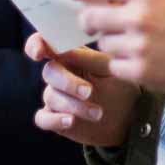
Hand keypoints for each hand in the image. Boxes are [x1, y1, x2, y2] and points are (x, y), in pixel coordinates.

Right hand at [24, 33, 139, 146]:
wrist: (128, 116)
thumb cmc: (119, 85)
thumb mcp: (108, 68)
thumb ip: (85, 58)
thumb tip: (63, 50)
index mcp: (71, 55)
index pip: (45, 44)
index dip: (36, 45)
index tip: (39, 54)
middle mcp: (60, 74)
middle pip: (49, 72)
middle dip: (68, 83)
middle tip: (89, 92)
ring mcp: (55, 96)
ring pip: (51, 96)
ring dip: (74, 105)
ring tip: (98, 113)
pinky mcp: (54, 118)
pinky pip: (42, 118)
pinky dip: (55, 119)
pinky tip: (71, 121)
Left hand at [70, 0, 164, 94]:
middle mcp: (140, 18)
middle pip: (89, 17)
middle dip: (88, 20)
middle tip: (95, 22)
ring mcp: (139, 47)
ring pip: (102, 43)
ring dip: (112, 43)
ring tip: (136, 43)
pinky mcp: (140, 72)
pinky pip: (113, 65)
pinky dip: (122, 64)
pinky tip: (141, 59)